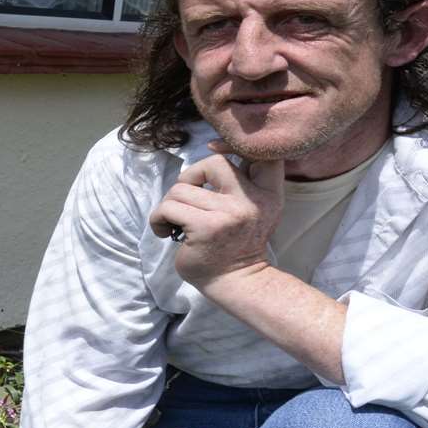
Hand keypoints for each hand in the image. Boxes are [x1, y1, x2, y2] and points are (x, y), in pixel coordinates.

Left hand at [147, 155, 284, 286]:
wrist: (236, 282)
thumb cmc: (237, 244)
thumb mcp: (255, 209)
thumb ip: (245, 182)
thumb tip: (215, 149)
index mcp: (268, 193)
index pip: (261, 154)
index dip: (234, 145)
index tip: (214, 149)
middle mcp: (253, 200)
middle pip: (214, 162)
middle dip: (190, 176)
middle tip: (186, 198)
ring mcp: (230, 213)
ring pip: (182, 188)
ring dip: (170, 205)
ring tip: (174, 222)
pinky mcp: (206, 227)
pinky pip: (168, 208)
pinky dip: (159, 219)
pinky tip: (166, 232)